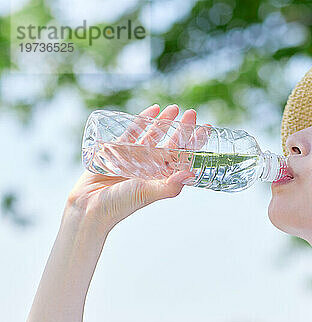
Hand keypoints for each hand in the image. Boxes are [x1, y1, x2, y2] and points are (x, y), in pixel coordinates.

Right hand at [67, 104, 199, 230]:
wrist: (90, 207)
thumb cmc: (122, 204)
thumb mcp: (148, 193)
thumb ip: (170, 186)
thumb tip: (192, 173)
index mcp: (162, 176)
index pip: (183, 156)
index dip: (195, 142)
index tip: (206, 128)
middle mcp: (151, 166)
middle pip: (171, 143)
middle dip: (182, 129)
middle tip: (192, 113)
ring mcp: (135, 157)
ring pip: (153, 135)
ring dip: (164, 122)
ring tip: (174, 108)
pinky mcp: (117, 150)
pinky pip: (133, 131)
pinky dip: (142, 121)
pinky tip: (153, 110)